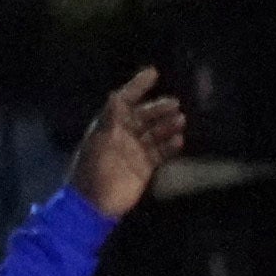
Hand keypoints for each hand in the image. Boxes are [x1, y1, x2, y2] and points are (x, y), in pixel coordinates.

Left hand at [78, 66, 189, 217]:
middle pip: (143, 116)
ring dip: (167, 126)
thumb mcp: (100, 142)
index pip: (124, 101)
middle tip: (175, 103)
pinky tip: (180, 140)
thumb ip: (110, 118)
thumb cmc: (94, 169)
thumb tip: (117, 95)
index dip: (137, 86)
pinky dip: (170, 146)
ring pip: (154, 133)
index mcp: (108, 126)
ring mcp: (134, 151)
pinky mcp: (144, 166)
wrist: (96, 203)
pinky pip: (160, 152)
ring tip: (181, 120)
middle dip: (158, 108)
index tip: (153, 73)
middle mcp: (122, 135)